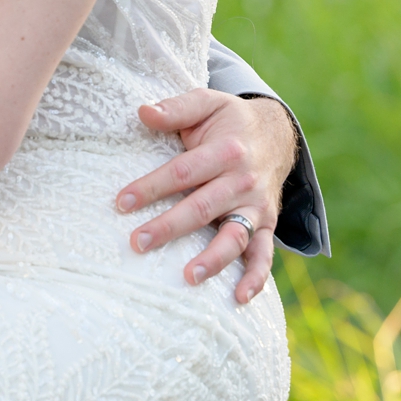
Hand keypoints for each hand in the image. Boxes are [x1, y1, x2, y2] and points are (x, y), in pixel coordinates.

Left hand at [117, 88, 296, 303]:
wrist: (277, 134)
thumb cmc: (229, 121)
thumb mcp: (207, 102)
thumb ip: (176, 107)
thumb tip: (142, 112)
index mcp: (226, 150)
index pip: (183, 172)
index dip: (152, 187)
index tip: (122, 202)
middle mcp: (243, 180)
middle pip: (203, 207)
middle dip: (170, 226)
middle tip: (138, 243)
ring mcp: (256, 206)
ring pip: (235, 235)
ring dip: (213, 258)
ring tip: (188, 276)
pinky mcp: (266, 224)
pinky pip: (264, 254)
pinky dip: (256, 277)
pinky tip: (238, 298)